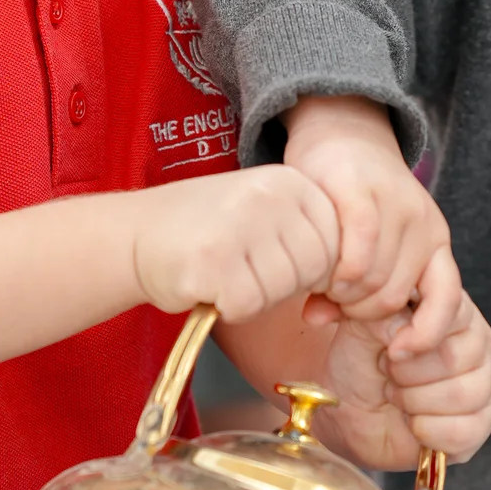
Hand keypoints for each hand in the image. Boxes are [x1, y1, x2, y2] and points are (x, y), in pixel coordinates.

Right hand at [127, 165, 337, 321]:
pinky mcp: (211, 261)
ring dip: (256, 297)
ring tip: (227, 273)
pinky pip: (247, 305)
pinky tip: (209, 285)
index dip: (313, 269)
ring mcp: (239, 225)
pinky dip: (230, 308)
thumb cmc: (209, 231)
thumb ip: (308, 231)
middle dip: (284, 285)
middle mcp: (267, 196)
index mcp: (290, 181)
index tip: (279, 265)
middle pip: (314, 270)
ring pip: (282, 291)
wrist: (136, 235)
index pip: (337, 243)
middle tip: (247, 271)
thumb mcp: (267, 211)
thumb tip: (354, 276)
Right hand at [282, 96, 448, 320]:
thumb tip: (316, 320)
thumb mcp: (364, 247)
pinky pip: (358, 251)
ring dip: (343, 294)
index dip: (426, 336)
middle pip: (395, 299)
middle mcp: (427, 227)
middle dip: (360, 313)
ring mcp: (400, 206)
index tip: (396, 354)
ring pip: (374, 281)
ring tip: (324, 281)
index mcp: (434, 245)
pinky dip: (339, 271)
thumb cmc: (350, 201)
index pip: (448, 302)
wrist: (342, 132)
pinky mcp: (366, 191)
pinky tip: (322, 269)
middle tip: (334, 301)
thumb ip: (350, 289)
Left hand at [307, 251, 490, 471]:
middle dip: (406, 375)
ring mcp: (485, 380)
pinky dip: (426, 431)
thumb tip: (405, 329)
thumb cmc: (361, 364)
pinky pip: (464, 431)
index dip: (419, 334)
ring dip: (415, 403)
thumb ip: (384, 317)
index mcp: (450, 306)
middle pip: (454, 358)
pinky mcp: (482, 421)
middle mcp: (476, 338)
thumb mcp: (361, 331)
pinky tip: (414, 422)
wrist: (351, 412)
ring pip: (462, 396)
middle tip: (390, 374)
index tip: (390, 352)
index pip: (452, 306)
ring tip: (400, 396)